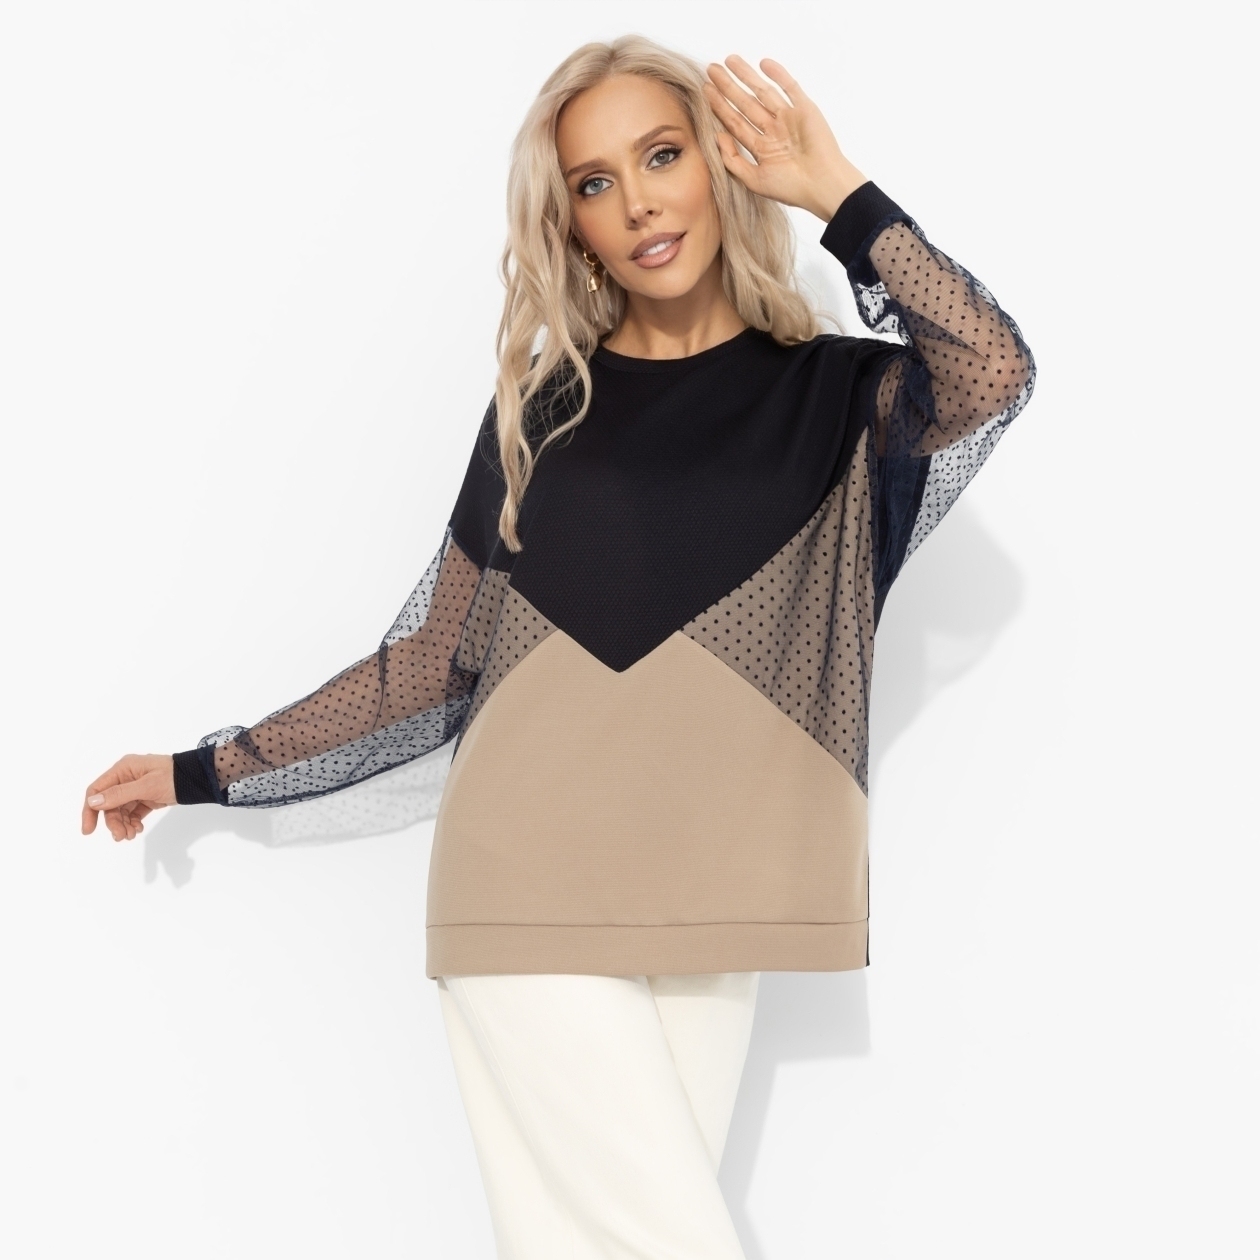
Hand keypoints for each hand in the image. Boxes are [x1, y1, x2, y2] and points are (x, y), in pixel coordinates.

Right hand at [82, 753, 176, 840]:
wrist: (198, 779)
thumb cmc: (173, 777)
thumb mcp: (146, 786)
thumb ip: (119, 794)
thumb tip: (92, 801)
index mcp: (123, 769)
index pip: (97, 790)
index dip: (90, 810)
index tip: (89, 830)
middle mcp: (126, 777)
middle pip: (109, 804)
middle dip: (113, 822)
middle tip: (120, 837)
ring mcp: (136, 788)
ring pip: (121, 810)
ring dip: (123, 824)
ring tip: (131, 835)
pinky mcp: (146, 797)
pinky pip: (133, 812)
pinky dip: (133, 822)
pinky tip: (137, 829)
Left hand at [703, 56, 866, 221]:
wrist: (822, 184)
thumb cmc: (791, 188)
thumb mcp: (754, 180)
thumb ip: (733, 161)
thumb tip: (718, 136)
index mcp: (761, 147)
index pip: (735, 122)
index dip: (720, 106)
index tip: (706, 91)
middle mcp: (773, 130)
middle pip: (745, 103)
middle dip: (728, 86)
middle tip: (711, 69)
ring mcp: (788, 118)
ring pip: (764, 91)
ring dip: (747, 76)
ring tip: (730, 60)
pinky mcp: (805, 109)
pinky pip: (790, 87)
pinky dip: (778, 75)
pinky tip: (763, 63)